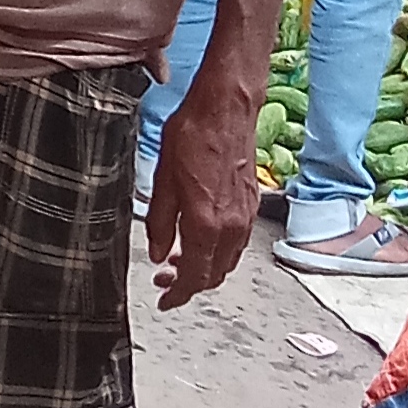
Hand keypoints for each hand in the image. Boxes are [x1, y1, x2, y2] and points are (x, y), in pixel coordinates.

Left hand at [144, 61, 260, 310]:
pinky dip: (218, 251)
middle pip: (214, 275)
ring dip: (205, 268)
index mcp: (205, 224)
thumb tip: (156, 253)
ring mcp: (245, 216)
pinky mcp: (251, 204)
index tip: (164, 301)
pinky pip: (236, 243)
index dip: (177, 295)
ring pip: (227, 261)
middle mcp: (231, 227)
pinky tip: (200, 238)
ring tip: (178, 259)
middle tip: (165, 280)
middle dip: (189, 284)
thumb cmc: (192, 135)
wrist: (226, 106)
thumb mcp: (162, 180)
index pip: (193, 277)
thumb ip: (159, 223)